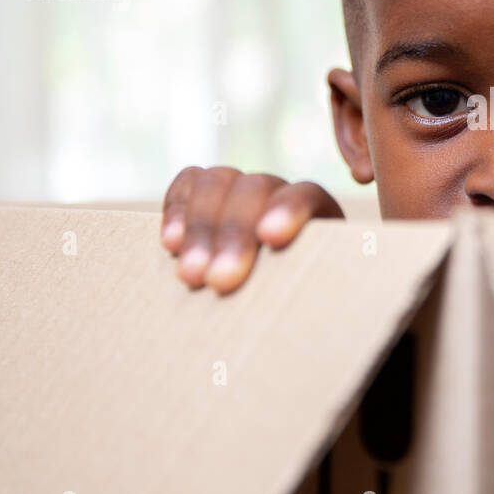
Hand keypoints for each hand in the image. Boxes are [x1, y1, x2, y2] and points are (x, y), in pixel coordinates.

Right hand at [160, 166, 343, 293]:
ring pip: (218, 182)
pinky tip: (171, 243)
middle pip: (256, 189)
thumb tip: (322, 311)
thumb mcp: (314, 297)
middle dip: (234, 233)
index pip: (305, 194)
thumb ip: (314, 291)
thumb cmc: (298, 307)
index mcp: (317, 212)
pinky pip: (188, 183)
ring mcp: (240, 189)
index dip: (289, 210)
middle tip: (219, 281)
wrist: (272, 306)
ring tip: (191, 275)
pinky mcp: (205, 194)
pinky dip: (177, 209)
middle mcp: (278, 193)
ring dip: (201, 228)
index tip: (271, 239)